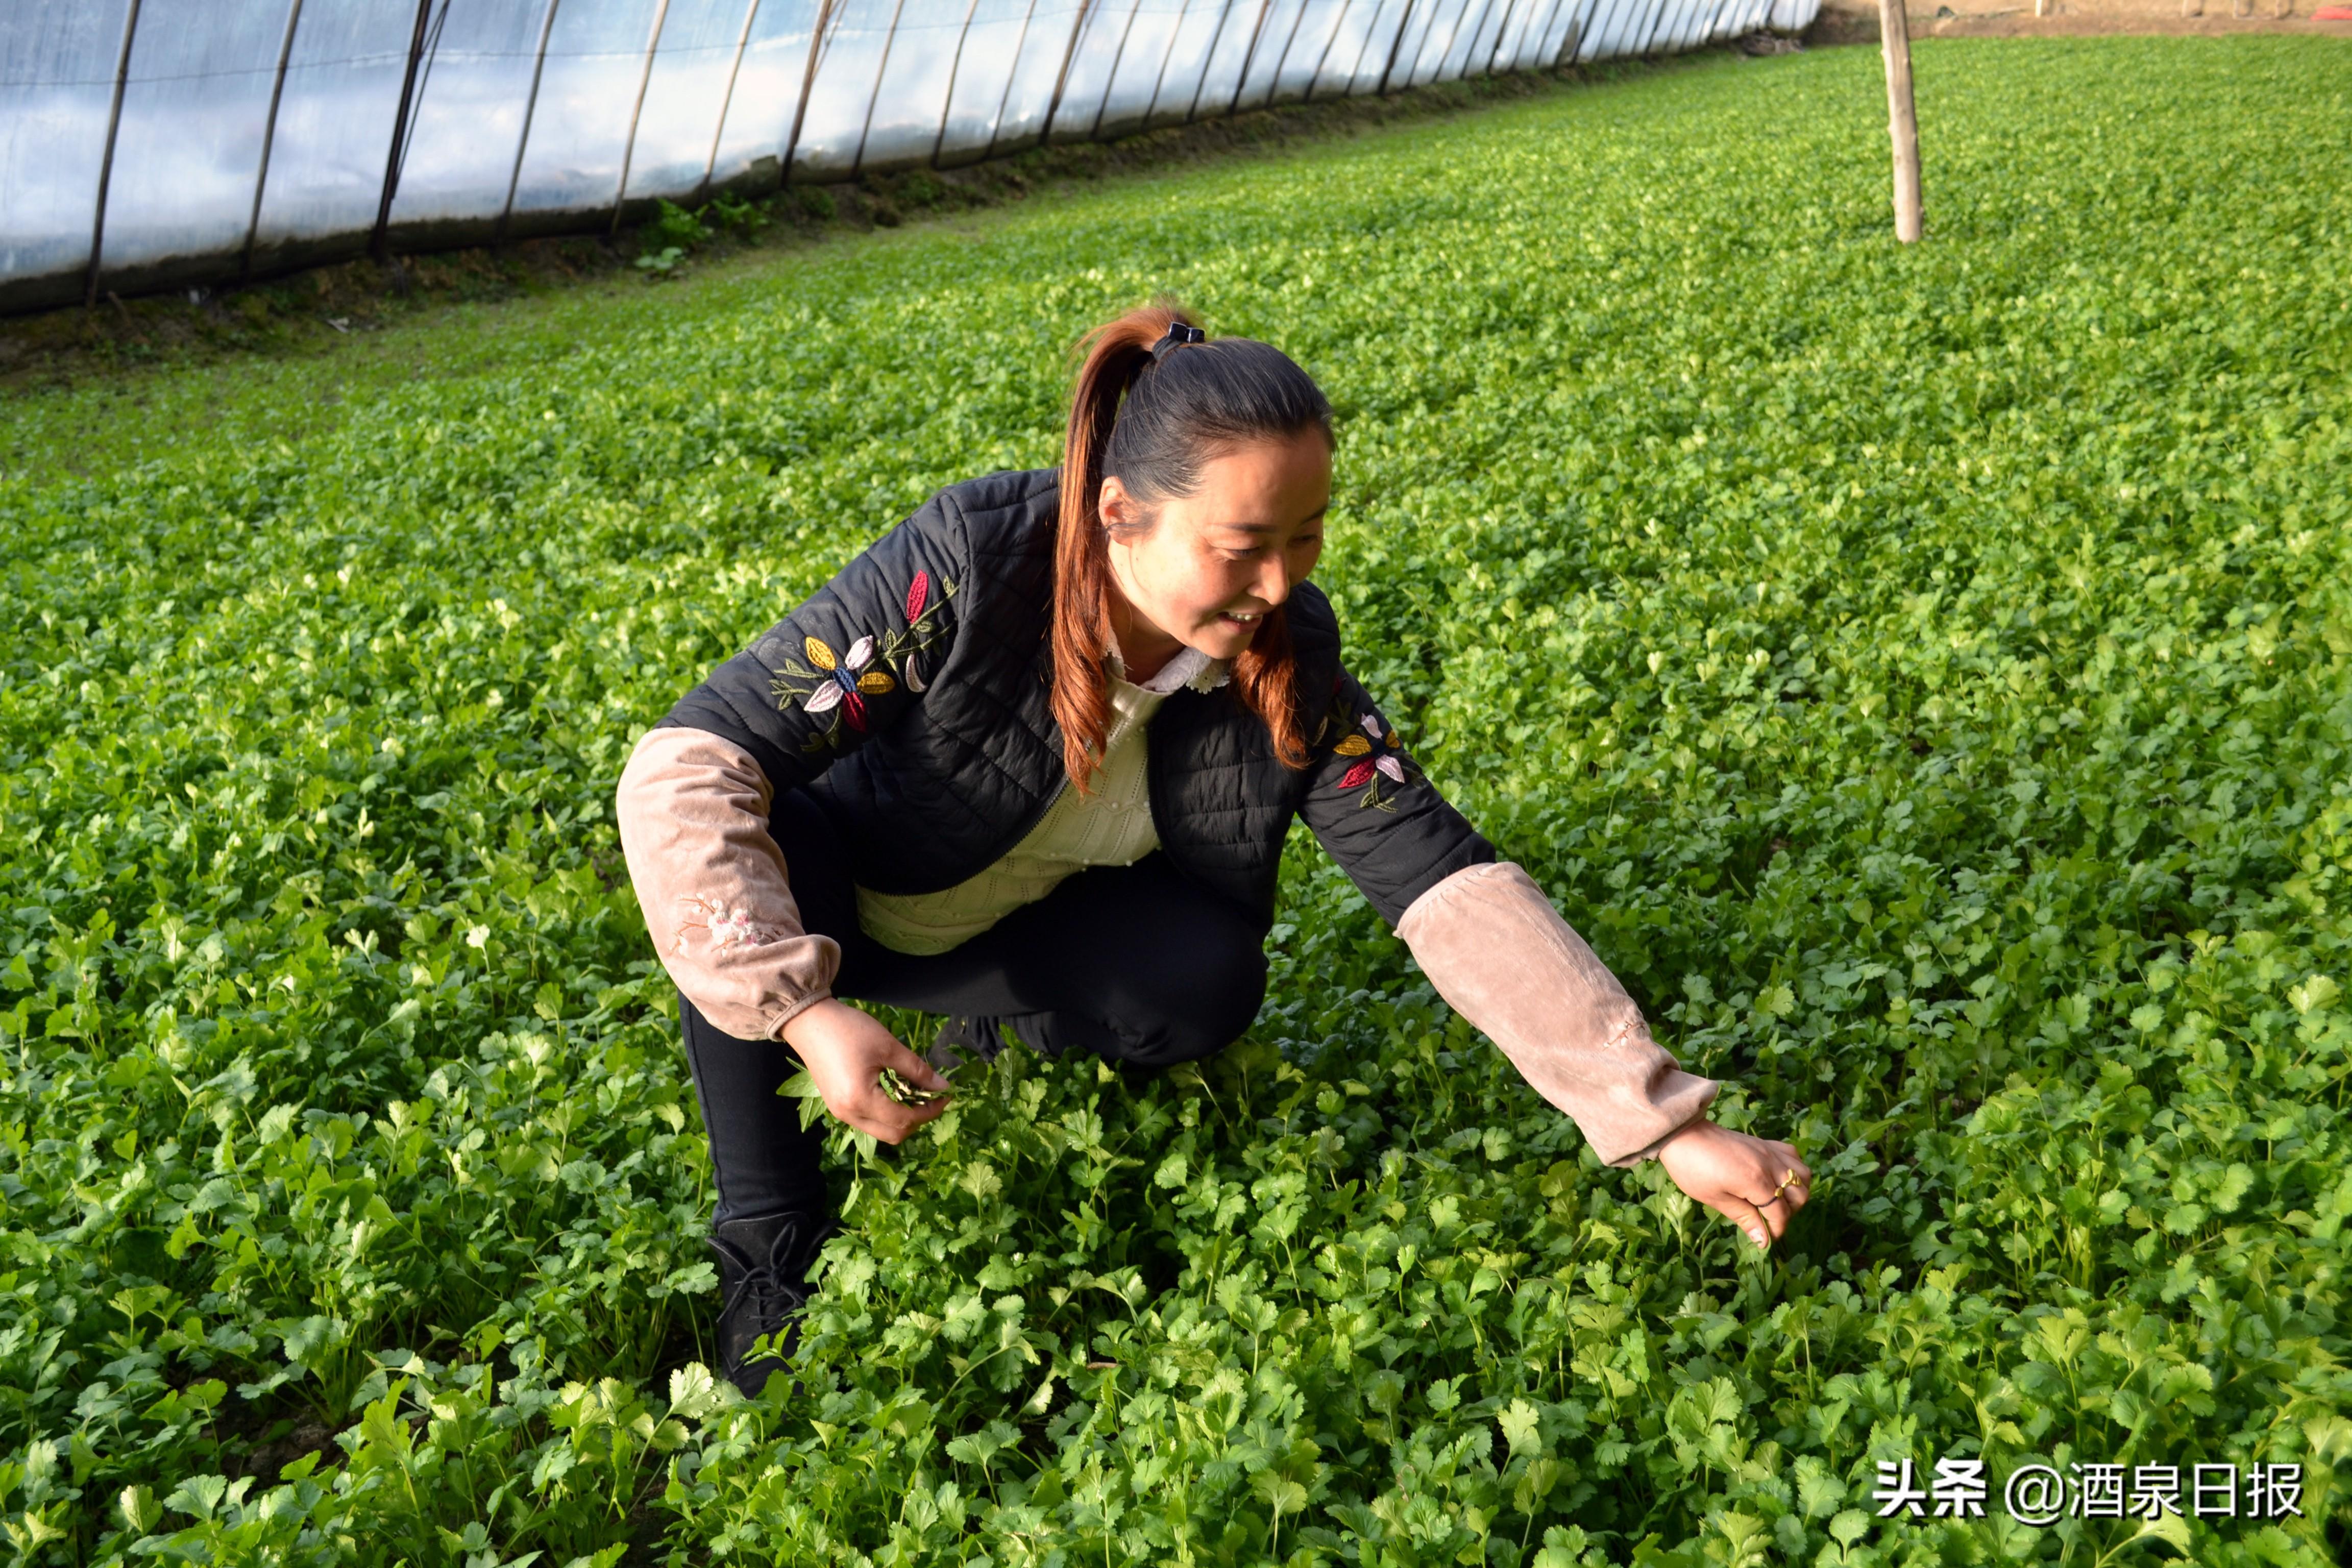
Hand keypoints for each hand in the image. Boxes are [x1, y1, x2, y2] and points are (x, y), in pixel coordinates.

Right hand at [779, 998, 951, 1144]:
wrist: (809, 1021)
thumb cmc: (849, 1030)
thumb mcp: (888, 1047)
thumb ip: (917, 1070)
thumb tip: (942, 1086)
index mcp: (861, 1100)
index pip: (905, 1120)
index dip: (930, 1110)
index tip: (945, 1095)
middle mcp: (849, 1114)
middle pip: (893, 1134)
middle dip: (917, 1120)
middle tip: (931, 1098)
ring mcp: (840, 1112)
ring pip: (880, 1130)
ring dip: (901, 1118)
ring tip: (915, 1094)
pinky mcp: (837, 1105)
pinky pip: (868, 1120)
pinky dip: (886, 1113)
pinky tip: (895, 1092)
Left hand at [1653, 1120, 1811, 1251]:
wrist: (1684, 1134)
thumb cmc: (1693, 1169)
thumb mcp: (1715, 1199)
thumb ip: (1744, 1218)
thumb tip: (1764, 1241)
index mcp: (1756, 1181)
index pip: (1780, 1213)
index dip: (1776, 1230)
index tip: (1767, 1239)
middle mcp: (1770, 1164)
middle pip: (1799, 1194)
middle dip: (1789, 1213)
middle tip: (1768, 1219)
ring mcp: (1770, 1151)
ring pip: (1803, 1174)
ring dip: (1796, 1191)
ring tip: (1776, 1201)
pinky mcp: (1766, 1143)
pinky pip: (1793, 1155)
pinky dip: (1793, 1169)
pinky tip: (1777, 1178)